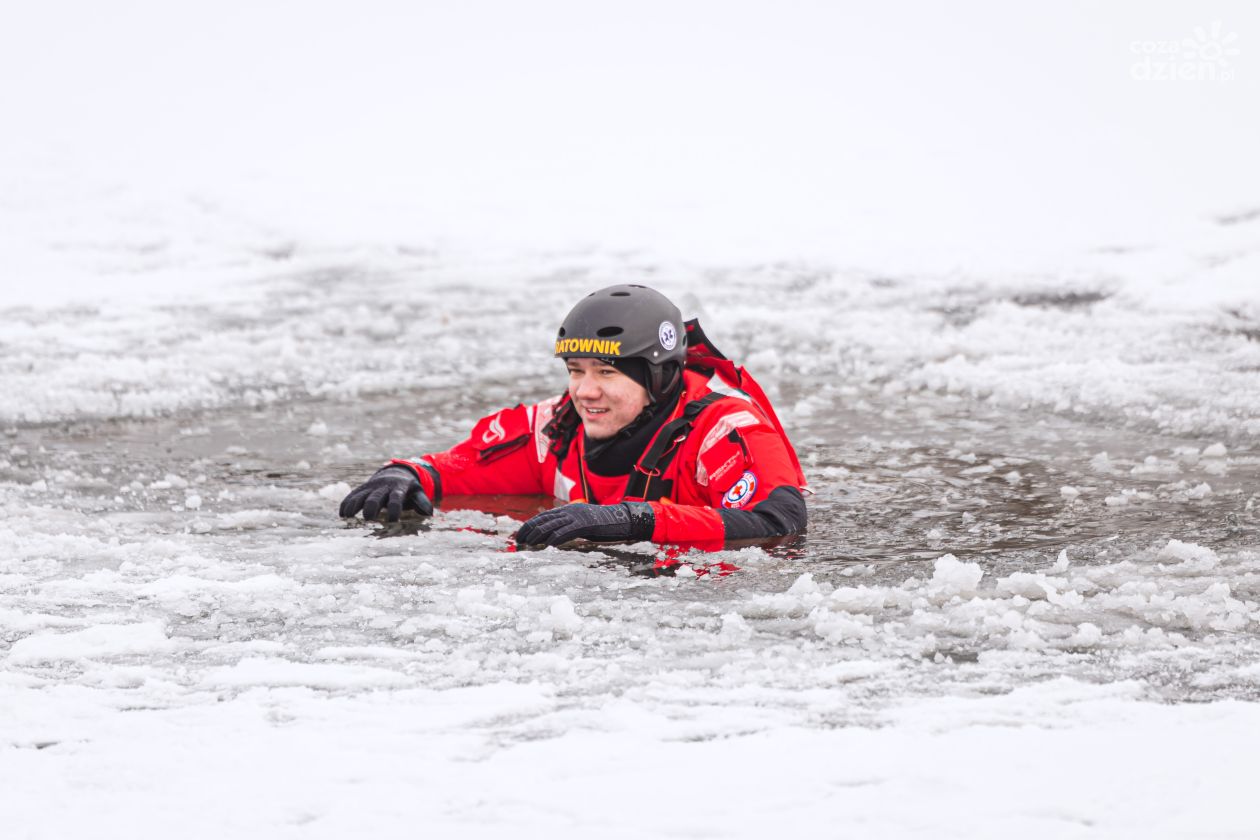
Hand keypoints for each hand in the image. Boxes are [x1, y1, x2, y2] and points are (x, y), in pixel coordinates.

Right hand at [339, 466, 433, 522]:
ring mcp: (371, 487)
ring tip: (348, 516)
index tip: (392, 520)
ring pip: (361, 495)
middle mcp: (383, 487)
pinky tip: (342, 514)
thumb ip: (422, 502)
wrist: (395, 474)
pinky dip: (347, 503)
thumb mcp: (417, 492)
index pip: (396, 499)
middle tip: (368, 517)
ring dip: (354, 504)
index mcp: (398, 489)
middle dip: (371, 506)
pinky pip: (353, 495)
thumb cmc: (407, 489)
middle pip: (376, 497)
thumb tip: (428, 513)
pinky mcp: (362, 489)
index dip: (394, 508)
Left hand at [515, 502, 654, 547]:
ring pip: (552, 525)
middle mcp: (569, 511)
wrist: (620, 520)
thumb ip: (567, 526)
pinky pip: (567, 531)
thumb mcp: (580, 524)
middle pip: (544, 520)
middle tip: (519, 541)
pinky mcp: (585, 524)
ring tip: (529, 543)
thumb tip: (552, 536)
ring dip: (538, 535)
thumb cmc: (600, 525)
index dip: (529, 526)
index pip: (543, 517)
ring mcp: (577, 517)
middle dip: (530, 530)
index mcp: (567, 510)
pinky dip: (557, 537)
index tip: (520, 535)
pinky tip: (549, 544)